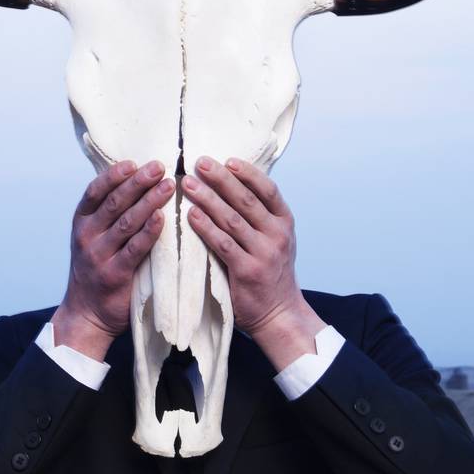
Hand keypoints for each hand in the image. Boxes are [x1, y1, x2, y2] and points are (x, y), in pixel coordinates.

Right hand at [51, 160, 173, 360]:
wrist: (86, 314)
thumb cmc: (97, 269)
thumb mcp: (92, 237)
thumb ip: (108, 214)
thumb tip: (138, 179)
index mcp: (81, 222)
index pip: (95, 191)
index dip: (114, 175)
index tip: (134, 162)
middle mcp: (86, 236)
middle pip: (114, 202)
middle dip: (138, 182)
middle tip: (160, 166)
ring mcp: (99, 256)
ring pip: (126, 222)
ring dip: (149, 201)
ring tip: (169, 186)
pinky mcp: (115, 275)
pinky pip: (134, 249)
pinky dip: (149, 232)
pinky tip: (163, 218)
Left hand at [183, 158, 325, 370]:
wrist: (279, 314)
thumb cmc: (271, 272)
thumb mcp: (276, 239)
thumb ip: (261, 216)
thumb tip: (232, 183)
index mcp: (285, 222)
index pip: (268, 189)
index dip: (248, 173)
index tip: (228, 159)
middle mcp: (277, 234)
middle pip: (246, 200)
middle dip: (221, 179)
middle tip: (200, 162)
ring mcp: (264, 253)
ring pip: (232, 219)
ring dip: (208, 199)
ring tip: (189, 184)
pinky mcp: (247, 271)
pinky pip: (223, 244)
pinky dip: (206, 228)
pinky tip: (191, 215)